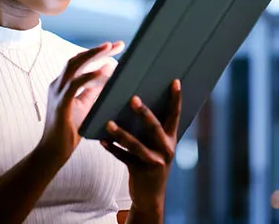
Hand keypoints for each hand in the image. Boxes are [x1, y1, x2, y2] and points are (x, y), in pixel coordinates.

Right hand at [37, 41, 124, 162]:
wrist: (54, 151)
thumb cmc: (69, 131)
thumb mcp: (85, 107)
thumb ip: (93, 92)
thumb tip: (109, 78)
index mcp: (63, 84)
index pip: (80, 62)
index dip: (97, 53)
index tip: (116, 46)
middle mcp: (58, 84)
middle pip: (77, 59)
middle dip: (97, 50)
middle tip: (117, 44)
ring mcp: (57, 92)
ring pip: (74, 66)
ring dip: (92, 55)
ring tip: (109, 49)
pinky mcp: (61, 103)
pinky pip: (75, 85)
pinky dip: (90, 76)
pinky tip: (103, 72)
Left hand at [101, 79, 181, 213]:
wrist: (150, 196)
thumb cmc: (150, 162)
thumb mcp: (156, 146)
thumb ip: (150, 128)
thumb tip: (134, 101)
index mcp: (171, 138)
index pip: (175, 115)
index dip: (176, 99)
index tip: (175, 81)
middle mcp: (166, 149)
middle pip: (155, 127)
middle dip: (144, 113)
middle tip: (132, 98)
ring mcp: (154, 162)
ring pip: (136, 145)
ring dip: (121, 133)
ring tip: (108, 123)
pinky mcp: (141, 172)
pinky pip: (124, 158)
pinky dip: (112, 148)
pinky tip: (102, 140)